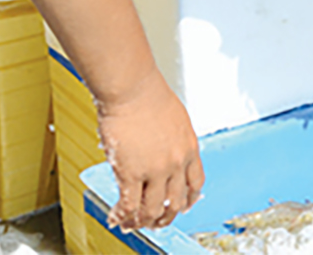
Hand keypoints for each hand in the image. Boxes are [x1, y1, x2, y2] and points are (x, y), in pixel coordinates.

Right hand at [96, 73, 202, 230]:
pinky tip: (116, 216)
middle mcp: (176, 162)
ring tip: (132, 224)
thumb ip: (173, 140)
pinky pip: (129, 205)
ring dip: (143, 221)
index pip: (196, 183)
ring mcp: (155, 169)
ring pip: (153, 209)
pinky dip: (123, 215)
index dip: (189, 199)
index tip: (183, 205)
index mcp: (189, 147)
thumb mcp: (175, 119)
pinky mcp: (131, 173)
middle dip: (166, 216)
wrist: (132, 88)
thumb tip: (163, 150)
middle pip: (176, 202)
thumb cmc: (148, 95)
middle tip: (156, 220)